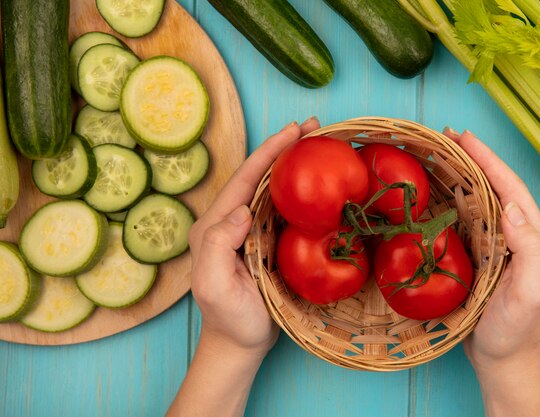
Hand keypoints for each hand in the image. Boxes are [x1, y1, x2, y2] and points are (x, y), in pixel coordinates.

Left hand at [187, 117, 320, 356]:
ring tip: (320, 145)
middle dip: (285, 149)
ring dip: (294, 165)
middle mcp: (231, 221)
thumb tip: (242, 211)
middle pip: (260, 176)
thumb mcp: (214, 285)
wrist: (239, 342)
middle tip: (315, 127)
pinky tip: (318, 185)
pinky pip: (283, 210)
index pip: (244, 178)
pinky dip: (301, 191)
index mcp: (216, 224)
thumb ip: (218, 246)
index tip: (294, 131)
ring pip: (273, 189)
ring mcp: (250, 231)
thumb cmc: (228, 318)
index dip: (269, 152)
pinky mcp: (266, 241)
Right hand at [444, 128, 539, 416]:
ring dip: (459, 175)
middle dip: (472, 159)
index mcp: (534, 238)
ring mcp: (496, 245)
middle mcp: (517, 235)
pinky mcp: (478, 256)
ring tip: (435, 156)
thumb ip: (532, 249)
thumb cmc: (516, 330)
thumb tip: (514, 206)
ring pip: (478, 200)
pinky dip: (449, 200)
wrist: (501, 359)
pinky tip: (433, 194)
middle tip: (443, 138)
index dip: (489, 160)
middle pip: (494, 187)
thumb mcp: (532, 293)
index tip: (464, 137)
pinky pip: (464, 220)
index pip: (511, 188)